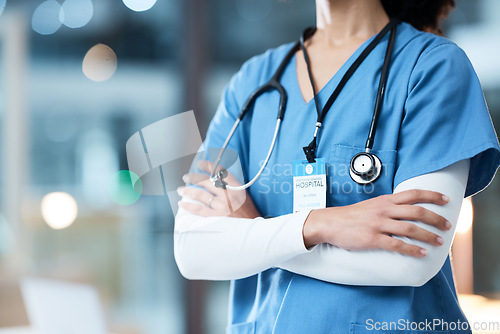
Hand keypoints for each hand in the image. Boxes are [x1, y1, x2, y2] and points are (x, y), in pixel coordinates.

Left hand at [177, 160, 260, 218]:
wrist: (252, 228)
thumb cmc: (248, 211)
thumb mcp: (243, 194)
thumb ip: (231, 186)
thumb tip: (215, 179)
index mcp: (236, 187)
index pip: (220, 171)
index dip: (208, 166)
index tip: (200, 163)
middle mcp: (228, 195)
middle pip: (207, 182)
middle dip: (194, 178)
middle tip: (186, 177)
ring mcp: (222, 206)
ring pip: (201, 195)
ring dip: (188, 191)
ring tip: (181, 189)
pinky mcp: (217, 217)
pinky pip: (200, 210)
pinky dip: (189, 206)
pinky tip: (182, 204)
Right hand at [303, 189, 451, 256]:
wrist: (329, 223)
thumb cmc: (350, 216)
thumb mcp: (371, 205)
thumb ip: (387, 207)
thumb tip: (405, 211)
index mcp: (385, 200)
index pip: (413, 194)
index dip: (432, 196)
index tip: (446, 200)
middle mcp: (384, 210)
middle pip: (417, 211)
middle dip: (436, 219)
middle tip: (447, 225)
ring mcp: (378, 224)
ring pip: (410, 229)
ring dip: (428, 236)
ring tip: (439, 242)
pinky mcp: (372, 239)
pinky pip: (397, 245)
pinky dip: (412, 250)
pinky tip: (422, 254)